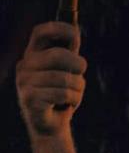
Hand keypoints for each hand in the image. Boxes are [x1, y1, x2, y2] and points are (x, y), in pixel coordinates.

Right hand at [15, 21, 86, 138]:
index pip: (40, 32)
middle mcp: (25, 66)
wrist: (50, 124)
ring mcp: (24, 82)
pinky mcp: (29, 99)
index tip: (76, 36)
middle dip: (78, 65)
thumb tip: (75, 33)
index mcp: (33, 55)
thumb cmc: (61, 94)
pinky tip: (67, 105)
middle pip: (59, 55)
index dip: (59, 29)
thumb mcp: (66, 71)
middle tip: (80, 74)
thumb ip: (69, 53)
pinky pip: (62, 94)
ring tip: (73, 94)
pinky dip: (73, 99)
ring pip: (65, 78)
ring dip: (78, 88)